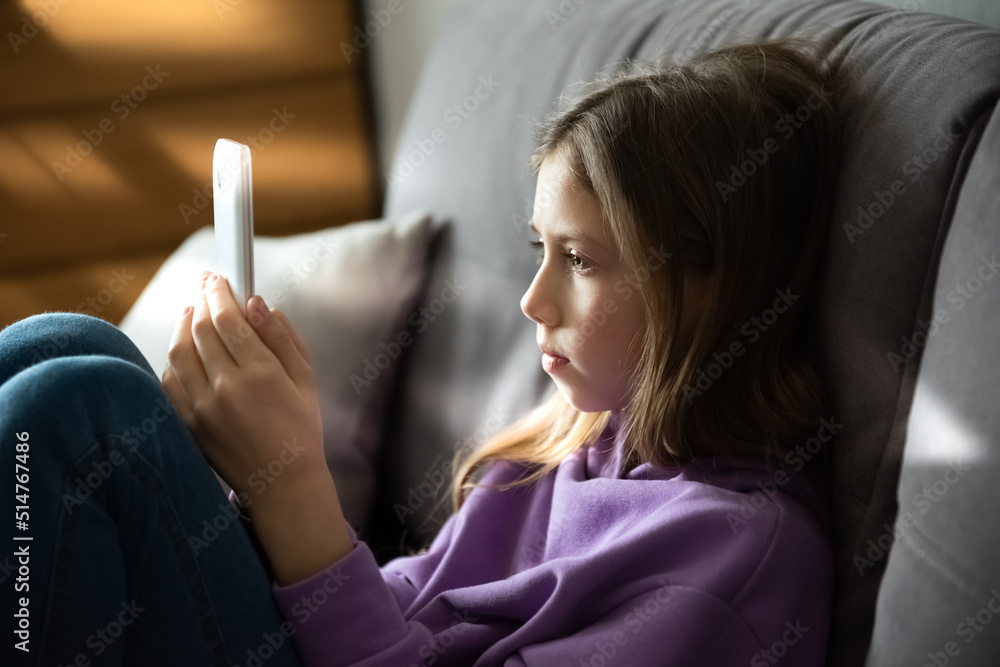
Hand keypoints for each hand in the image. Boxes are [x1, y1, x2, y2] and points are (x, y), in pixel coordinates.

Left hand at [161, 272, 354, 583]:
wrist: (283, 484)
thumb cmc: (301, 429)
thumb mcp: (305, 379)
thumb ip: (282, 337)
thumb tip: (257, 303)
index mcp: (261, 375)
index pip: (229, 319)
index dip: (220, 292)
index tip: (219, 278)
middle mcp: (227, 389)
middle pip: (200, 329)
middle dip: (201, 301)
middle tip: (205, 287)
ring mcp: (202, 409)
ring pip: (179, 352)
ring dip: (183, 325)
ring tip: (192, 312)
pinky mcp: (188, 425)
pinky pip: (170, 382)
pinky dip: (174, 359)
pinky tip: (185, 349)